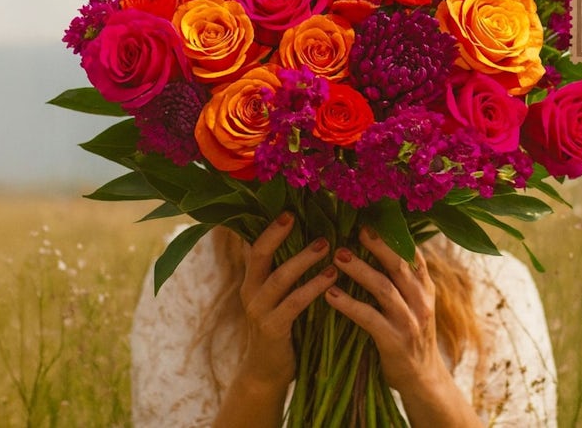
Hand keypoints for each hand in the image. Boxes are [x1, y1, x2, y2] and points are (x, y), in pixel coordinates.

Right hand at [213, 212, 335, 427]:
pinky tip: (332, 278)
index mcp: (252, 281)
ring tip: (328, 246)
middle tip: (299, 215)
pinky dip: (313, 288)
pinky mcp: (271, 329)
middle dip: (278, 233)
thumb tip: (311, 240)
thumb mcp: (279, 299)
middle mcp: (250, 292)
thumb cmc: (282, 331)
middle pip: (259, 254)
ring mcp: (258, 311)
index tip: (288, 207)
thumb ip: (286, 274)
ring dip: (303, 260)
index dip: (269, 226)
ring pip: (279, 277)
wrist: (267, 373)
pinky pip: (293, 304)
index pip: (256, 245)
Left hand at [324, 227, 481, 426]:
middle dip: (377, 244)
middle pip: (399, 265)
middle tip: (354, 228)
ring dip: (359, 269)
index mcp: (425, 289)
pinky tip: (330, 294)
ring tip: (336, 256)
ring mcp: (410, 321)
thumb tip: (379, 247)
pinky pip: (370, 318)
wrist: (423, 381)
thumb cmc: (410, 337)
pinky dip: (349, 304)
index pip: (413, 254)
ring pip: (384, 288)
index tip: (373, 215)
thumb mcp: (414, 305)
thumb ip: (401, 280)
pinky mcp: (395, 341)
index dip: (394, 234)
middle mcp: (421, 301)